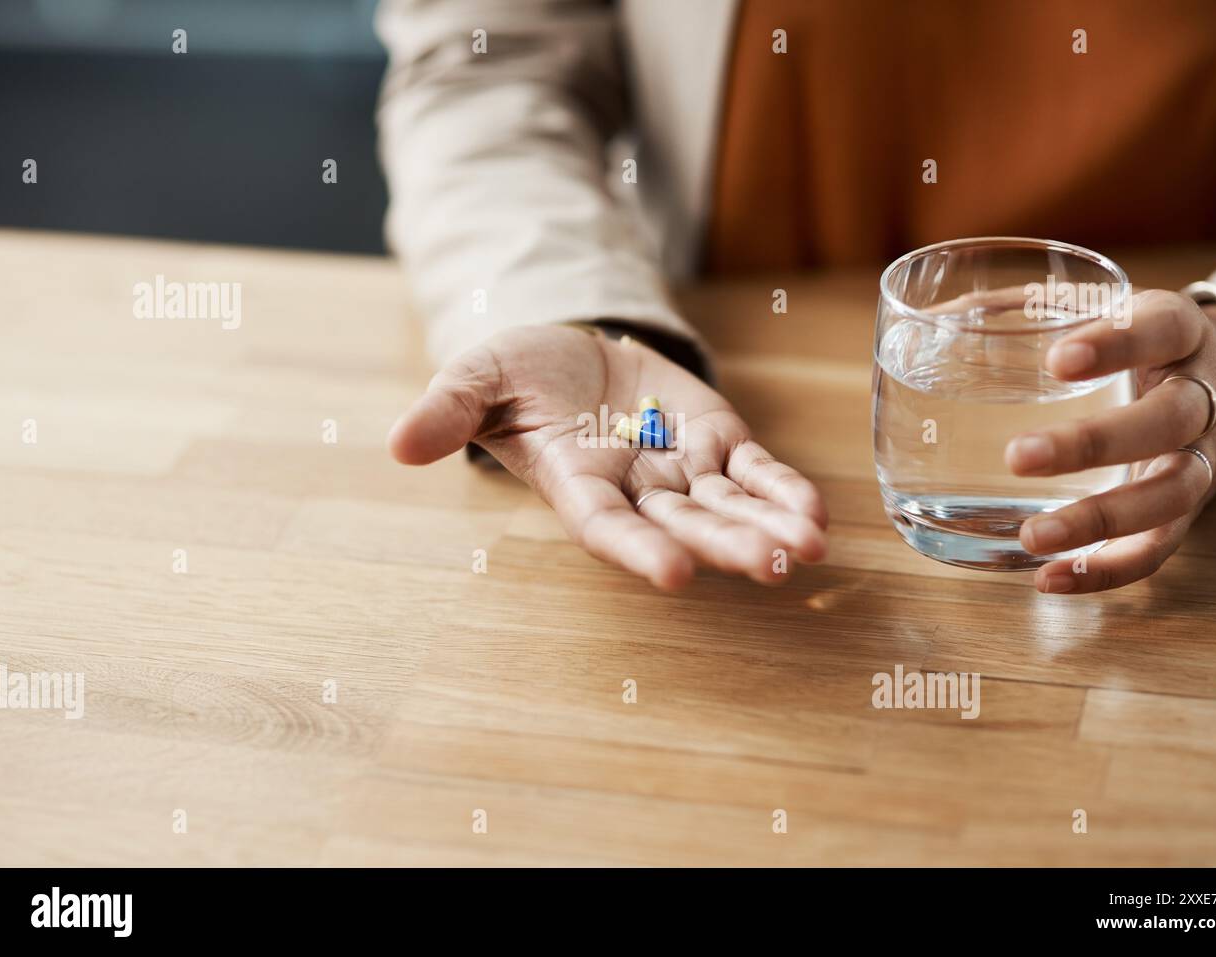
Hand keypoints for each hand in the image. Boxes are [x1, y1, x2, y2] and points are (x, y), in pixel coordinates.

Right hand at [387, 324, 827, 588]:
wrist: (571, 354)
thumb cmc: (519, 375)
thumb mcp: (478, 376)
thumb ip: (448, 409)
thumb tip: (397, 443)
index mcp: (577, 486)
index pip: (607, 528)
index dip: (638, 552)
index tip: (673, 575)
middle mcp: (635, 491)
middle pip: (683, 525)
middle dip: (726, 545)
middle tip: (772, 565)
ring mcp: (682, 470)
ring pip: (730, 506)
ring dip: (769, 528)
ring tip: (811, 548)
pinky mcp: (718, 440)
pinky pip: (756, 471)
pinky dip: (784, 490)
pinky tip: (818, 514)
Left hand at [1005, 289, 1215, 593]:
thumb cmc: (1132, 341)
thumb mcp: (1096, 310)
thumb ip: (1022, 309)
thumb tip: (929, 321)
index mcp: (1177, 330)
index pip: (1161, 329)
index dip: (1117, 344)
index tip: (1056, 361)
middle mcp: (1201, 393)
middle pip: (1168, 419)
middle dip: (1094, 442)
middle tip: (1018, 458)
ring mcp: (1200, 457)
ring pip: (1171, 493)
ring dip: (1101, 520)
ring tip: (1032, 537)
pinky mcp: (1188, 510)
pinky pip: (1159, 548)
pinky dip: (1108, 570)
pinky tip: (1049, 579)